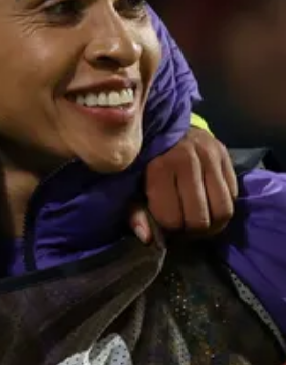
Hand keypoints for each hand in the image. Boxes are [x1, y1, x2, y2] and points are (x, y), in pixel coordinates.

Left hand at [129, 127, 237, 243]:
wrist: (164, 125)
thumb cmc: (145, 160)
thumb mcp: (132, 185)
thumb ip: (136, 212)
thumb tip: (147, 239)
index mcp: (159, 167)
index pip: (172, 218)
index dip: (169, 229)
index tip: (165, 225)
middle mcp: (187, 160)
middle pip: (200, 219)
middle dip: (191, 231)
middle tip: (183, 226)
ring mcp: (210, 156)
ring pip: (223, 211)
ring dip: (212, 224)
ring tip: (198, 220)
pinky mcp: (225, 155)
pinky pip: (233, 195)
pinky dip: (222, 206)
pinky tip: (208, 204)